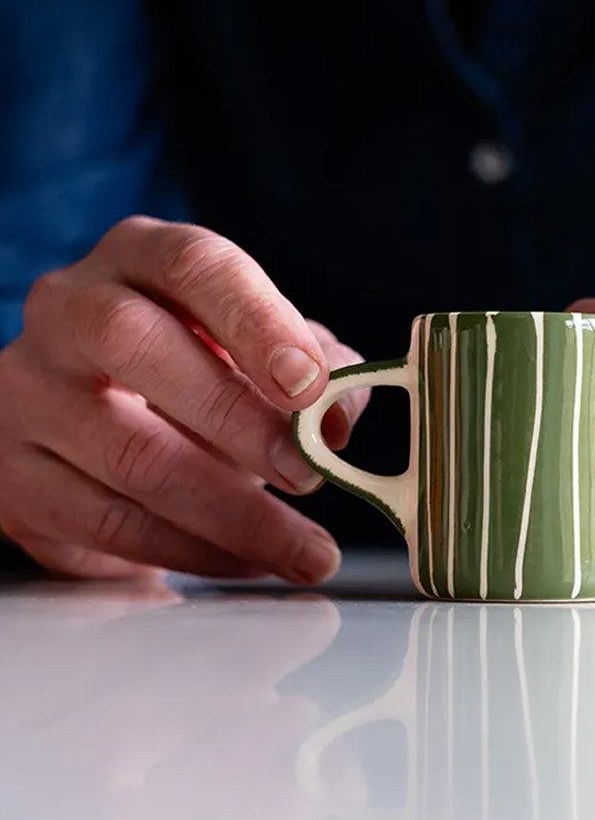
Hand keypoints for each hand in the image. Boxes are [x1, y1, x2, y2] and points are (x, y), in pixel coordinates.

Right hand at [0, 217, 366, 582]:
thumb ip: (314, 371)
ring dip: (235, 515)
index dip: (257, 321)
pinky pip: (110, 522)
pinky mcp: (16, 475)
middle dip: (240, 422)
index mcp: (140, 258)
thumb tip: (338, 415)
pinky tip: (248, 561)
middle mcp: (70, 310)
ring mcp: (29, 392)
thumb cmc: (192, 373)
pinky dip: (193, 551)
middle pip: (140, 347)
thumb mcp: (258, 353)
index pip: (194, 265)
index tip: (311, 385)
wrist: (85, 424)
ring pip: (130, 454)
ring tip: (305, 551)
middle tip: (310, 476)